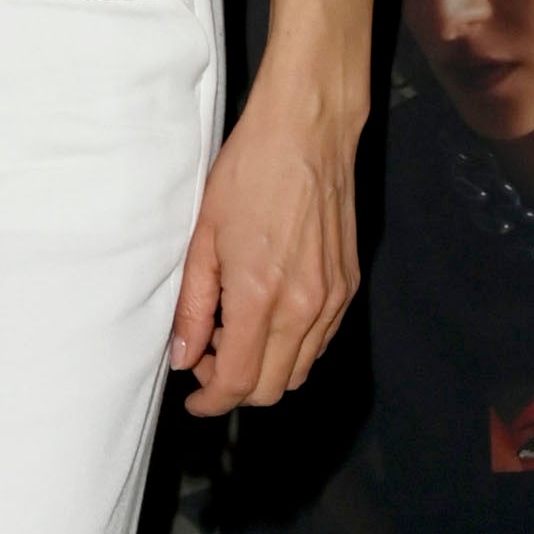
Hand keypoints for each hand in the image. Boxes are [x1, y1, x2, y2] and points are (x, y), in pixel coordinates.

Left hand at [171, 81, 361, 417]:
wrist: (307, 133)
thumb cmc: (249, 174)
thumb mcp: (202, 239)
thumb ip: (193, 306)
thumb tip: (185, 356)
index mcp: (262, 297)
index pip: (241, 382)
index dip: (213, 401)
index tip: (195, 397)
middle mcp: (306, 307)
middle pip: (274, 387)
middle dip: (236, 387)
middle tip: (207, 357)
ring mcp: (333, 298)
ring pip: (301, 369)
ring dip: (265, 368)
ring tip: (233, 332)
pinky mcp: (348, 285)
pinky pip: (320, 341)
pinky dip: (292, 347)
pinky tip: (265, 316)